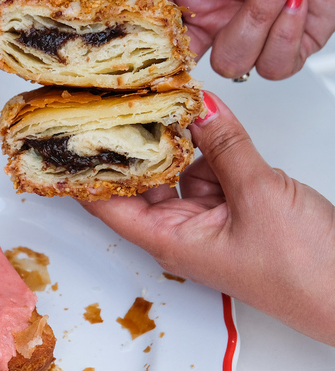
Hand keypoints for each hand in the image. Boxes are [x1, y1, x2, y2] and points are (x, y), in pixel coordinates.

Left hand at [80, 92, 334, 345]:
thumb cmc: (305, 272)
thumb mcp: (260, 194)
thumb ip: (226, 145)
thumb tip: (198, 107)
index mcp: (167, 239)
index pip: (103, 203)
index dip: (82, 171)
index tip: (64, 135)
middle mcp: (179, 230)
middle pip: (137, 180)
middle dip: (130, 143)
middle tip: (117, 100)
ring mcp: (206, 219)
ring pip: (176, 168)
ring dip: (174, 139)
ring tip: (163, 99)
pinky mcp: (233, 209)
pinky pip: (208, 169)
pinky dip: (208, 145)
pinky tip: (205, 118)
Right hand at [133, 0, 334, 79]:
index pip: (159, 38)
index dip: (157, 46)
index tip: (158, 38)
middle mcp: (217, 20)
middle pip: (191, 65)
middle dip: (200, 48)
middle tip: (218, 11)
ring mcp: (252, 36)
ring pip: (234, 65)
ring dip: (257, 21)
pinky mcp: (289, 46)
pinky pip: (275, 66)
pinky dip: (285, 33)